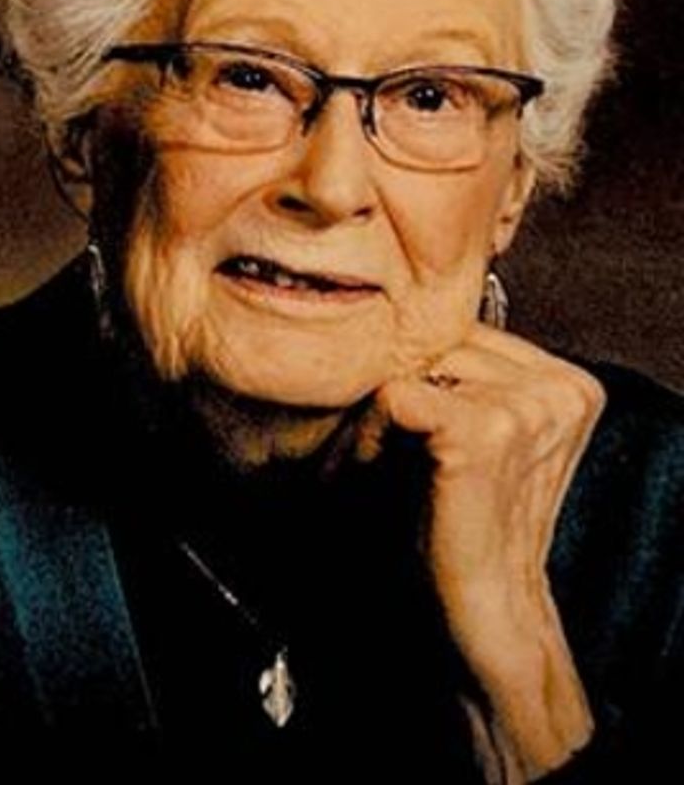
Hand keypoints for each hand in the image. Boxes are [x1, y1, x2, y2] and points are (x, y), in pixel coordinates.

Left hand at [356, 324, 606, 782]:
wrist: (482, 613)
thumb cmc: (464, 526)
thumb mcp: (470, 434)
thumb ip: (457, 376)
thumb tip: (387, 322)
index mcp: (566, 385)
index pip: (467, 333)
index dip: (421, 374)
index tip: (400, 432)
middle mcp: (560, 386)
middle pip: (440, 341)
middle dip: (396, 390)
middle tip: (373, 450)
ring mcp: (531, 404)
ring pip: (414, 364)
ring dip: (378, 415)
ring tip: (377, 465)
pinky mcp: (487, 429)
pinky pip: (396, 396)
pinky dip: (370, 433)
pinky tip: (374, 471)